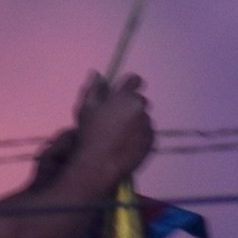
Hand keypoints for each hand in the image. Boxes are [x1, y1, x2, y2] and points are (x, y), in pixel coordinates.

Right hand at [68, 71, 153, 191]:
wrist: (99, 164)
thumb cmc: (90, 134)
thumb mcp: (86, 108)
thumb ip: (94, 88)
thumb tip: (97, 73)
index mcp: (125, 96)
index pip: (135, 80)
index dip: (129, 84)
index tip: (123, 92)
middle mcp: (140, 108)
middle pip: (139, 101)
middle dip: (129, 106)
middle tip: (115, 119)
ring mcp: (147, 125)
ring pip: (142, 118)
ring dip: (134, 122)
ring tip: (118, 135)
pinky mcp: (151, 141)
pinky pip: (146, 133)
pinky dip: (138, 136)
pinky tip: (125, 144)